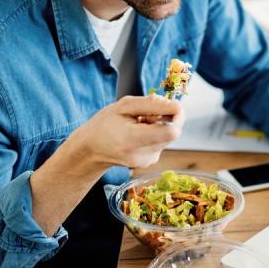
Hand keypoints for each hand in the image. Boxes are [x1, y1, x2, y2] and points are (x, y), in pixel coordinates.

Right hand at [67, 94, 185, 169]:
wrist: (91, 149)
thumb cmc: (104, 125)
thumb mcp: (123, 106)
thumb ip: (152, 105)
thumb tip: (177, 106)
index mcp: (133, 140)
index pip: (171, 132)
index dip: (176, 116)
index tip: (169, 105)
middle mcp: (143, 155)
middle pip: (172, 132)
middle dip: (165, 118)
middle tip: (145, 114)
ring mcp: (147, 161)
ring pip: (168, 136)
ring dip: (159, 125)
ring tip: (139, 123)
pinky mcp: (150, 162)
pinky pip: (162, 142)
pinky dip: (155, 134)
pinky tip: (139, 132)